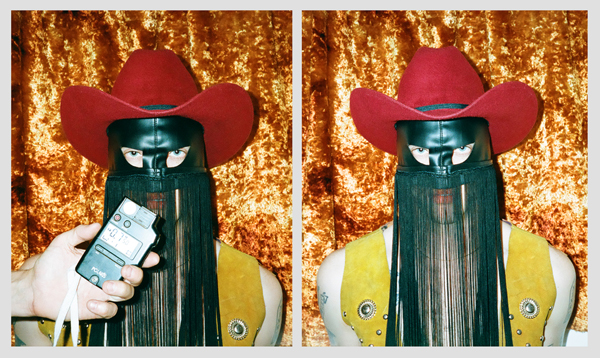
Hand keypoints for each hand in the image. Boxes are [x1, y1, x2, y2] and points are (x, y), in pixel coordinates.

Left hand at [12, 223, 159, 319]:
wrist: (35, 288)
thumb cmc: (51, 265)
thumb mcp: (63, 243)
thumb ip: (79, 233)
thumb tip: (95, 226)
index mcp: (107, 260)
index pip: (132, 258)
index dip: (146, 257)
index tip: (150, 256)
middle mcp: (110, 276)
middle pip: (135, 277)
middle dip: (137, 273)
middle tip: (126, 269)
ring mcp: (104, 293)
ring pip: (127, 294)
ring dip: (121, 290)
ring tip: (105, 285)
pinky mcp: (96, 308)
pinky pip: (111, 311)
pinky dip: (105, 308)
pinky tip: (91, 302)